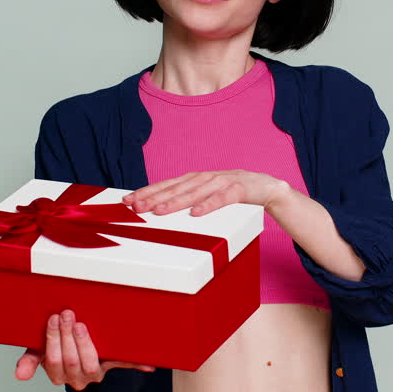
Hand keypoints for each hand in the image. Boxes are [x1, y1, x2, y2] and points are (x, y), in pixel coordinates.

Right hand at [14, 309, 155, 389]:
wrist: (76, 353)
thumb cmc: (56, 347)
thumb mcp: (39, 351)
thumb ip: (30, 360)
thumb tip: (19, 375)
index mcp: (58, 374)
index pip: (53, 361)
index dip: (53, 341)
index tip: (53, 319)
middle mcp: (77, 378)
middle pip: (71, 361)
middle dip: (67, 336)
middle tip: (67, 314)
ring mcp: (96, 373)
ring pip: (91, 364)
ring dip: (86, 343)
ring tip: (82, 324)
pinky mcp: (112, 365)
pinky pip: (124, 365)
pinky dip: (136, 365)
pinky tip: (149, 365)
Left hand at [122, 170, 290, 216]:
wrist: (265, 187)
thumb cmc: (231, 192)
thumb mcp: (205, 195)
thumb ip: (186, 199)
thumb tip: (158, 209)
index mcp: (194, 179)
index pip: (165, 185)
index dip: (146, 192)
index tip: (128, 200)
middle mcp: (204, 178)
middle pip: (175, 188)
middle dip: (154, 197)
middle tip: (136, 207)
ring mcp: (221, 182)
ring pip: (194, 193)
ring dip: (176, 201)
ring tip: (160, 211)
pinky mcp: (238, 189)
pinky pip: (222, 199)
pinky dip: (209, 205)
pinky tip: (197, 213)